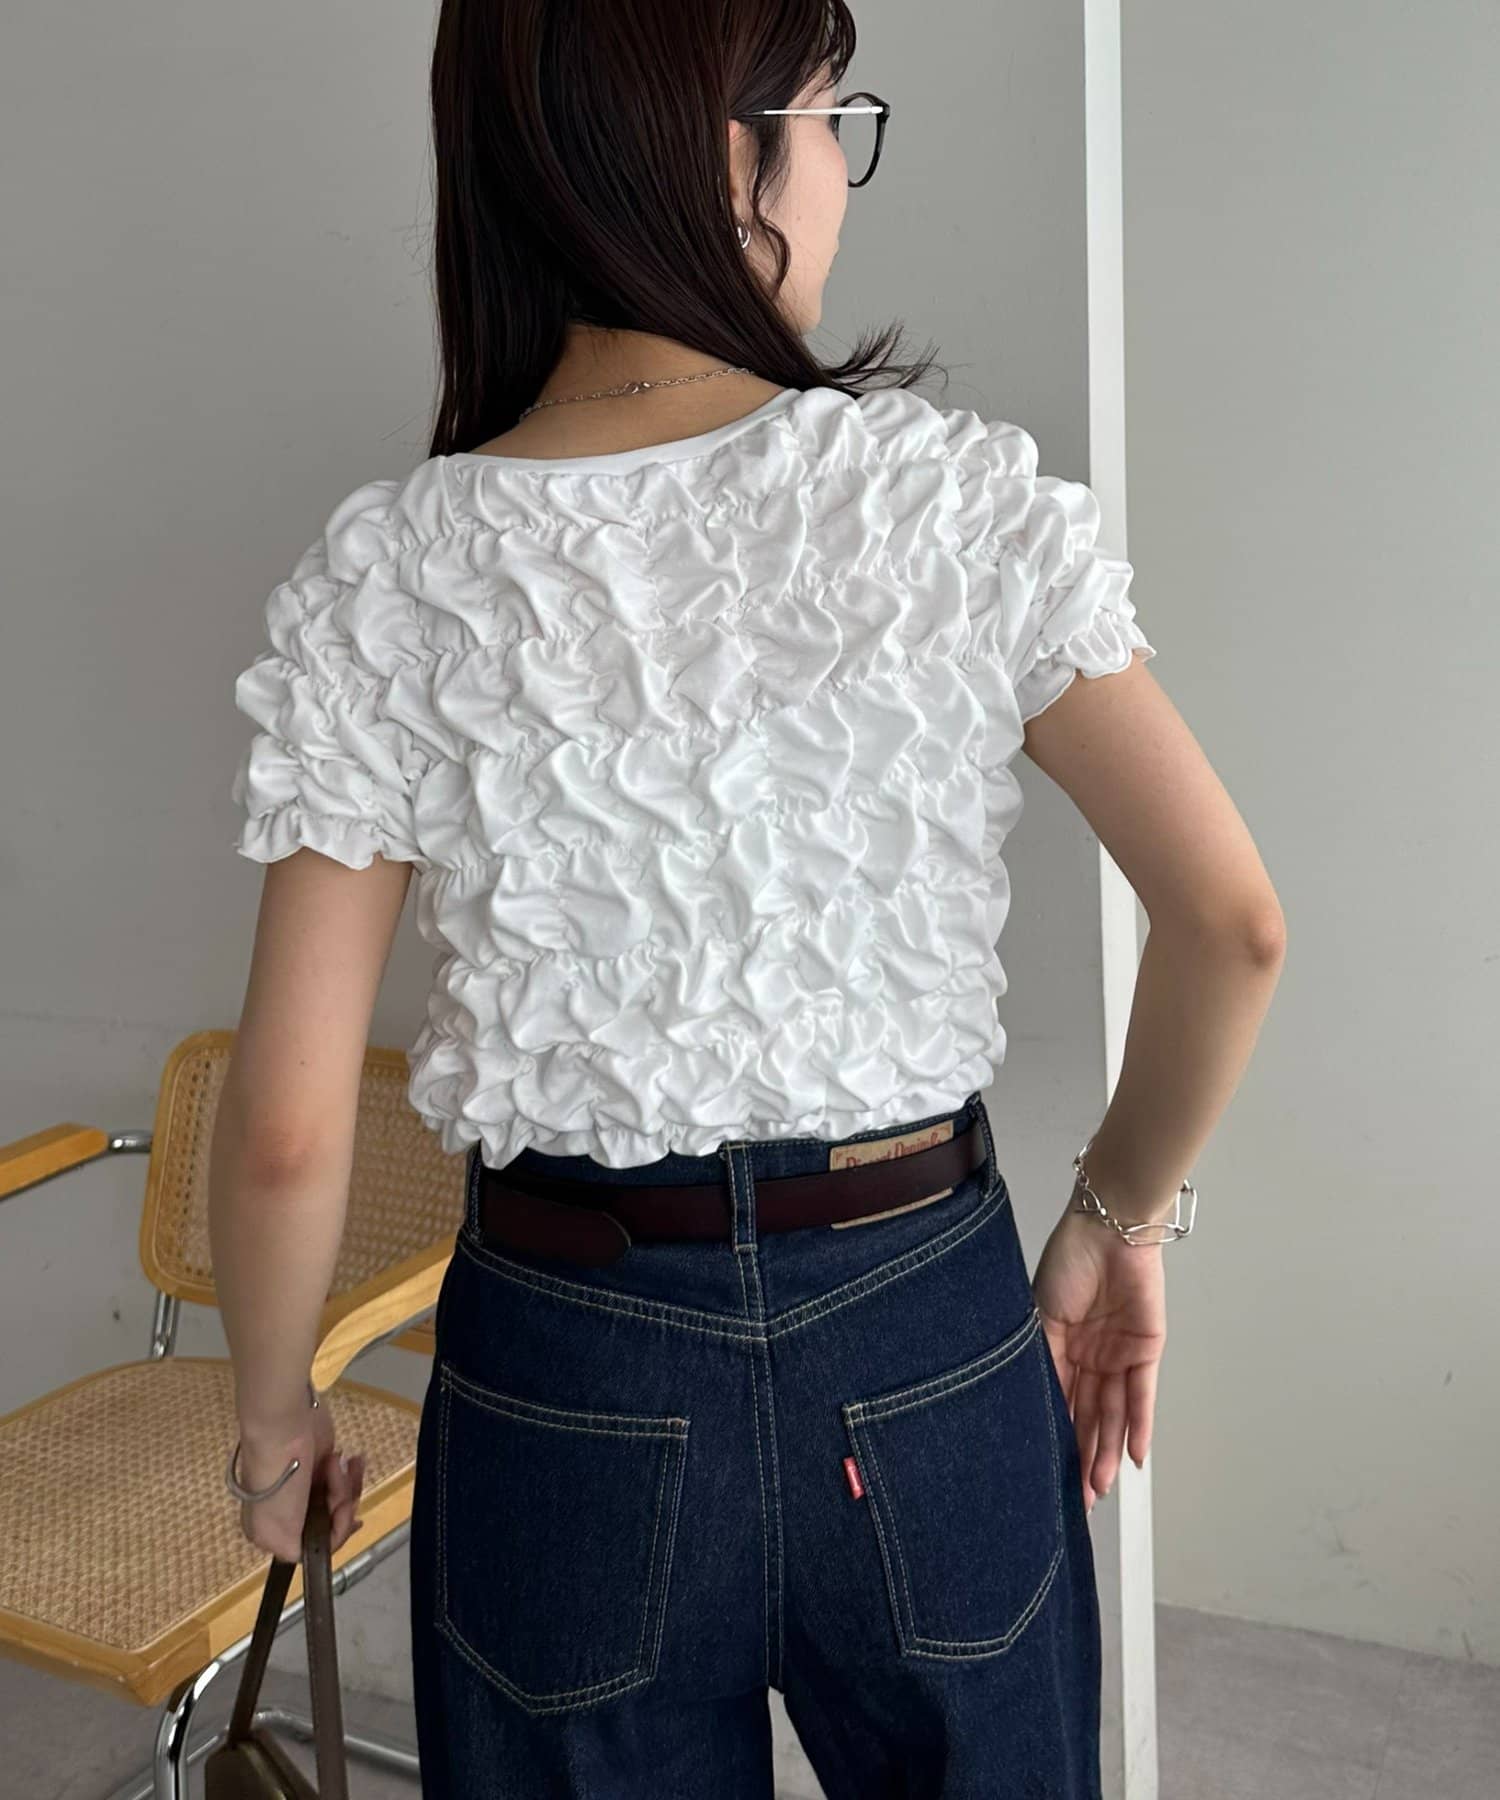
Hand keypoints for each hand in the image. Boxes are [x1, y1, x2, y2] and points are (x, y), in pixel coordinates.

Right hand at [233, 1390, 366, 1563]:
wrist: (285, 1427)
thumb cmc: (279, 1480)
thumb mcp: (278, 1530)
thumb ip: (293, 1550)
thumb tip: (307, 1555)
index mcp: (273, 1533)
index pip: (313, 1547)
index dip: (336, 1533)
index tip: (345, 1514)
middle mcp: (290, 1513)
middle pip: (330, 1522)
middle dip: (342, 1504)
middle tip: (339, 1485)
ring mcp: (307, 1487)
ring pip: (341, 1500)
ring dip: (346, 1484)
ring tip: (335, 1463)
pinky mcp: (321, 1465)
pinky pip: (345, 1479)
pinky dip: (351, 1471)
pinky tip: (350, 1459)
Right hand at [1031, 1202, 1166, 1515]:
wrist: (1109, 1231)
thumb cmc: (1068, 1263)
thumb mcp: (1042, 1316)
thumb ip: (1045, 1361)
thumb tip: (1039, 1410)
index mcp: (1057, 1347)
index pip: (1057, 1401)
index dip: (1055, 1437)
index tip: (1048, 1474)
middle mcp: (1088, 1357)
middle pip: (1086, 1415)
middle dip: (1083, 1456)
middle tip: (1078, 1497)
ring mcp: (1117, 1355)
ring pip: (1112, 1412)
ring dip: (1107, 1448)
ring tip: (1100, 1484)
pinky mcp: (1146, 1351)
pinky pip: (1141, 1394)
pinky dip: (1138, 1425)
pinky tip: (1133, 1455)